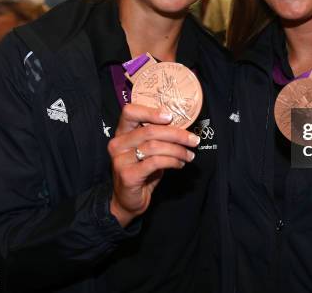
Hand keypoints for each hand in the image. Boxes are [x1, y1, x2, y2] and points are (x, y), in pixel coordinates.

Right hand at [108, 104, 199, 226]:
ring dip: (177, 150)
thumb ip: (157, 136)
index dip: (150, 112)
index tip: (170, 117)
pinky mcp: (128, 175)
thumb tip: (183, 127)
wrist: (128, 200)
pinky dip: (172, 161)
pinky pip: (155, 162)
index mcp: (121, 133)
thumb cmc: (142, 171)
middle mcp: (118, 144)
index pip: (130, 112)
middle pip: (149, 130)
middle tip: (193, 140)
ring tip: (189, 155)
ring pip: (154, 146)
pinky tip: (180, 164)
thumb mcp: (148, 150)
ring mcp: (120, 160)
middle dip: (176, 134)